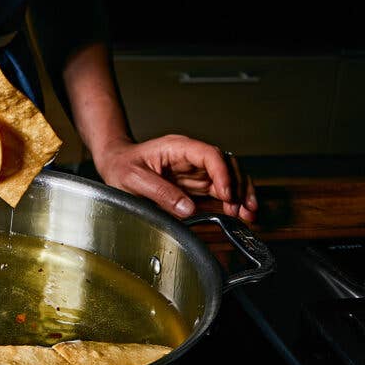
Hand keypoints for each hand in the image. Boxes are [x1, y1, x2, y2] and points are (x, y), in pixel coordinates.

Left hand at [92, 135, 257, 221]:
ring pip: (229, 179)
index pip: (210, 155)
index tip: (227, 195)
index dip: (222, 174)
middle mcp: (192, 158)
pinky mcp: (196, 186)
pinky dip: (233, 203)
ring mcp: (196, 172)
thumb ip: (159, 192)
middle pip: (227, 166)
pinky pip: (221, 192)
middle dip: (239, 187)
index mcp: (178, 149)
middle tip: (243, 209)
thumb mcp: (133, 178)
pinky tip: (241, 214)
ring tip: (249, 215)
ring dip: (241, 196)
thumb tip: (187, 209)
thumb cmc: (122, 165)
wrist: (115, 164)